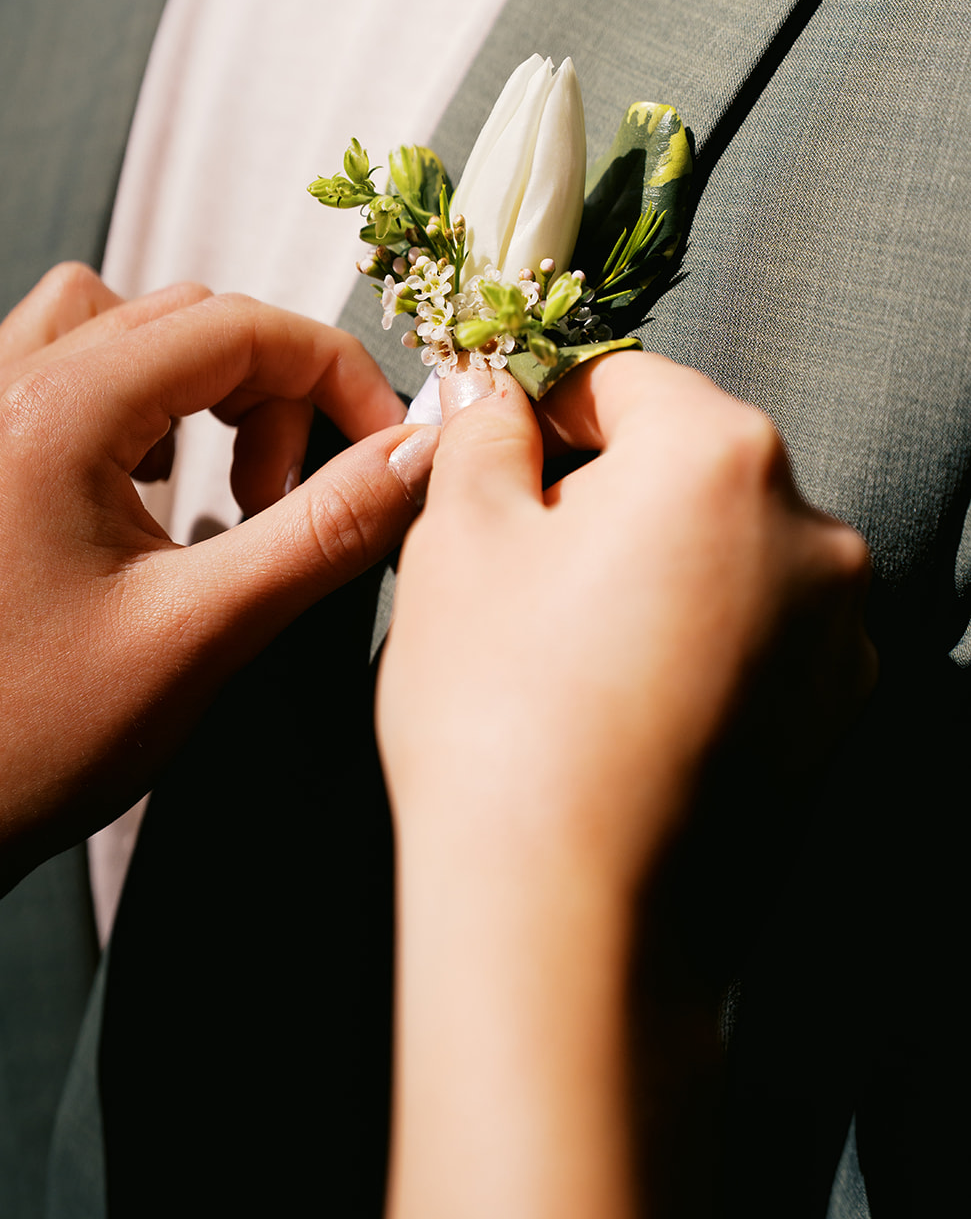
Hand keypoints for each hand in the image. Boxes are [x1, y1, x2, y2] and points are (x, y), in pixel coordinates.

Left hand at [0, 263, 437, 961]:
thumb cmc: (36, 736)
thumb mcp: (208, 630)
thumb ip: (325, 529)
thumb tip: (415, 453)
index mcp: (57, 416)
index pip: (240, 329)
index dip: (335, 375)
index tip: (382, 442)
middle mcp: (4, 390)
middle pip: (187, 317)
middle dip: (271, 391)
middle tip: (285, 500)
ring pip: (117, 318)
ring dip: (192, 377)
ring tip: (210, 475)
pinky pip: (44, 356)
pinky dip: (114, 386)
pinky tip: (131, 465)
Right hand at [377, 352, 872, 1218]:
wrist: (568, 917)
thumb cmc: (499, 711)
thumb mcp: (461, 536)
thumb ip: (484, 434)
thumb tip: (495, 392)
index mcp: (723, 455)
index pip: (625, 381)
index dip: (544, 411)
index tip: (495, 457)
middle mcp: (811, 531)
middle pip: (685, 464)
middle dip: (601, 492)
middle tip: (514, 563)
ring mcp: (837, 632)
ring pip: (721, 551)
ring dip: (650, 566)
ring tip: (561, 645)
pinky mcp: (832, 716)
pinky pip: (752, 633)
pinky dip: (693, 638)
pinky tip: (617, 699)